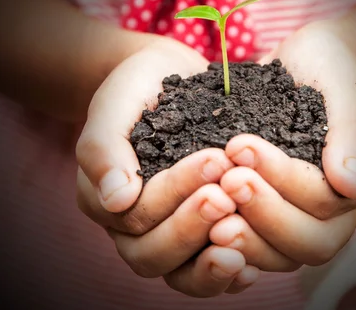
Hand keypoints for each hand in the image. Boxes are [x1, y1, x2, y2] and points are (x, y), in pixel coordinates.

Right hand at [76, 38, 259, 296]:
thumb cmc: (138, 89)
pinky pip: (205, 273)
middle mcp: (131, 228)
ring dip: (209, 266)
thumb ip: (104, 148)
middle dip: (191, 228)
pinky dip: (227, 275)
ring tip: (241, 248)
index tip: (214, 160)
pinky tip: (252, 265)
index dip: (173, 192)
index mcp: (104, 199)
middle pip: (151, 254)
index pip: (134, 214)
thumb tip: (116, 200)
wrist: (167, 80)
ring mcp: (165, 237)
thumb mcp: (116, 104)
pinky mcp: (198, 239)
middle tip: (227, 196)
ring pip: (178, 275)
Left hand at [209, 23, 355, 270]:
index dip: (283, 179)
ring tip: (211, 212)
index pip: (328, 200)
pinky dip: (238, 242)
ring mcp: (312, 217)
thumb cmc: (330, 65)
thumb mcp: (347, 84)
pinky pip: (265, 247)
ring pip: (287, 255)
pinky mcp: (282, 214)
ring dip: (248, 237)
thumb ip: (353, 131)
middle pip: (312, 242)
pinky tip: (208, 226)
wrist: (308, 63)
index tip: (239, 145)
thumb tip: (352, 186)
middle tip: (226, 182)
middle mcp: (345, 208)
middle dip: (265, 214)